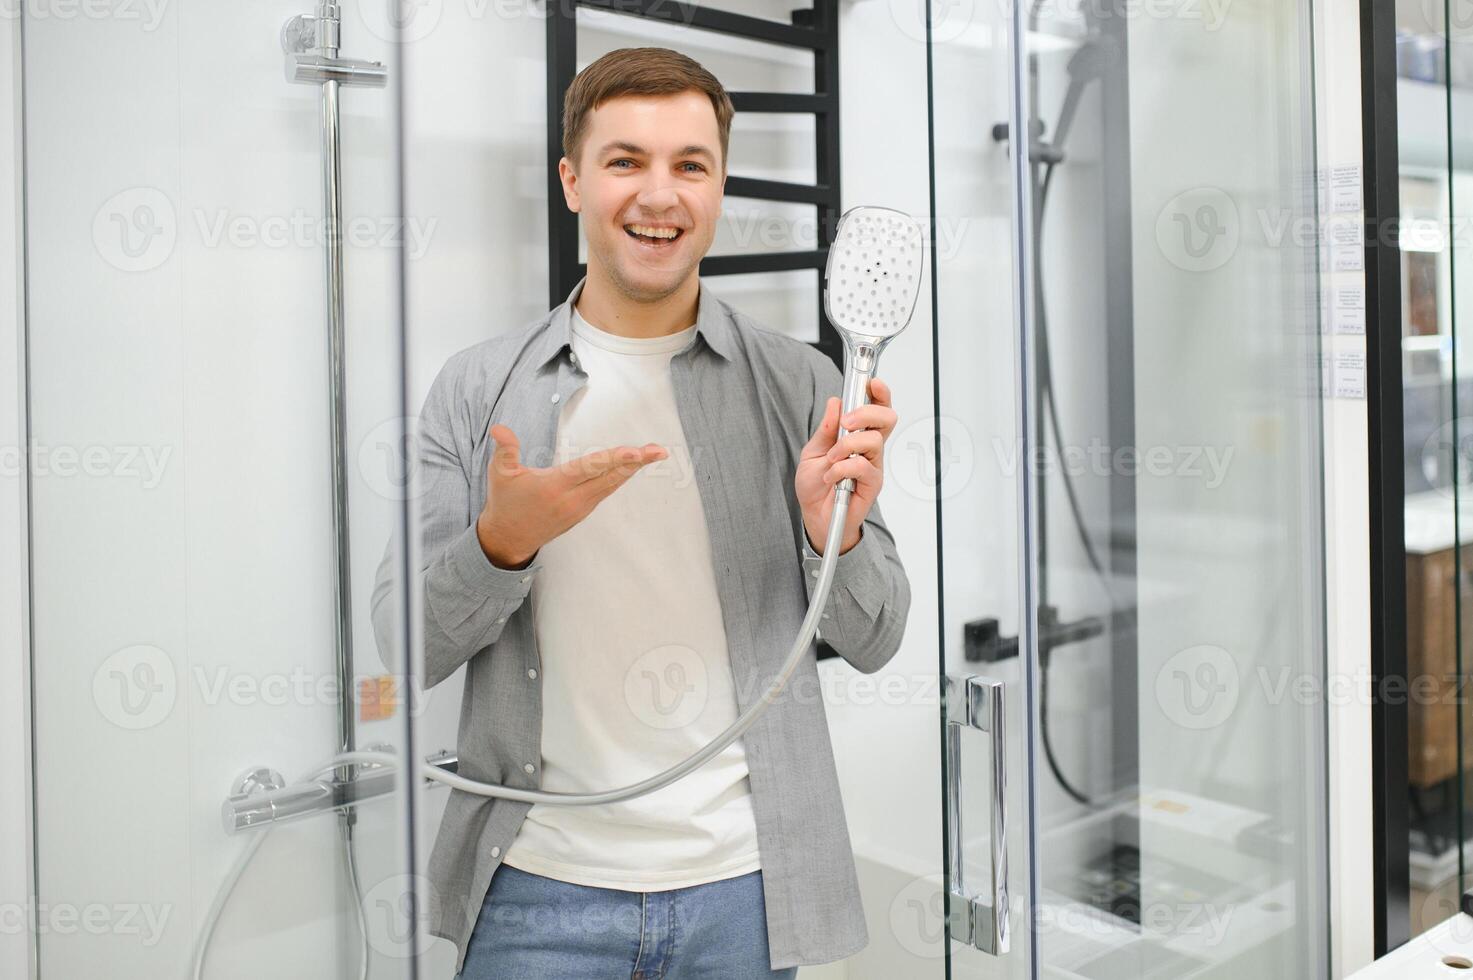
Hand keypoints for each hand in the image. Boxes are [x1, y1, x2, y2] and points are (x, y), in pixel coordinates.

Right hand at [475, 424, 667, 568]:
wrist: (508, 539)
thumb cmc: (505, 502)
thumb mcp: (499, 474)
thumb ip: (505, 450)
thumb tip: (500, 428)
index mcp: (554, 486)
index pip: (590, 468)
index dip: (614, 458)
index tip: (636, 452)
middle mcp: (572, 499)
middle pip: (609, 476)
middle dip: (636, 462)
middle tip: (659, 450)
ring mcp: (580, 508)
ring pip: (611, 484)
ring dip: (632, 468)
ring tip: (653, 453)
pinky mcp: (582, 512)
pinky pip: (606, 491)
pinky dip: (620, 477)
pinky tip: (632, 466)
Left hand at [794, 378, 896, 555]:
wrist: (814, 516)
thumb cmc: (816, 485)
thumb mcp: (812, 451)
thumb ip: (825, 429)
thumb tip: (835, 402)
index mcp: (857, 435)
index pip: (877, 408)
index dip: (880, 393)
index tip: (872, 382)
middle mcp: (870, 448)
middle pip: (887, 418)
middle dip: (866, 412)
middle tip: (847, 421)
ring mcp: (873, 465)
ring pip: (873, 441)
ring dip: (847, 445)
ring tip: (831, 459)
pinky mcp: (872, 484)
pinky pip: (863, 467)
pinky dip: (842, 468)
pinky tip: (832, 477)